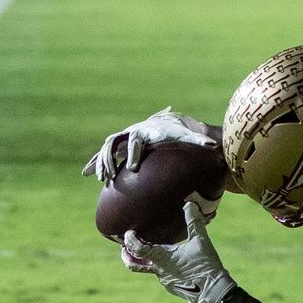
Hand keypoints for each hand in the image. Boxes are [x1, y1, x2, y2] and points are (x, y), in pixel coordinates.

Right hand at [82, 107, 217, 182]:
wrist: (163, 124)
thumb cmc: (175, 132)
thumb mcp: (186, 135)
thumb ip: (199, 140)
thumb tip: (215, 146)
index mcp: (144, 131)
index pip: (136, 142)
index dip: (133, 154)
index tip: (133, 168)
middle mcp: (130, 133)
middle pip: (115, 144)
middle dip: (112, 159)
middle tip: (112, 176)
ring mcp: (122, 139)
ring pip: (106, 149)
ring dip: (101, 162)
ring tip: (101, 178)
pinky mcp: (118, 146)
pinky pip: (103, 154)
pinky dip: (94, 162)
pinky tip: (86, 174)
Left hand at [121, 202, 236, 302]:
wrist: (215, 292)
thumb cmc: (207, 266)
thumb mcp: (201, 241)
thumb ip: (194, 222)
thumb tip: (190, 204)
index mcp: (162, 258)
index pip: (137, 249)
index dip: (129, 240)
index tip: (127, 233)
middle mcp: (159, 271)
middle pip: (135, 265)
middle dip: (127, 256)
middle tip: (124, 248)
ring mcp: (165, 281)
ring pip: (151, 270)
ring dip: (147, 262)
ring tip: (150, 254)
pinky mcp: (173, 287)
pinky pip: (163, 276)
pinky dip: (162, 268)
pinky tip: (173, 264)